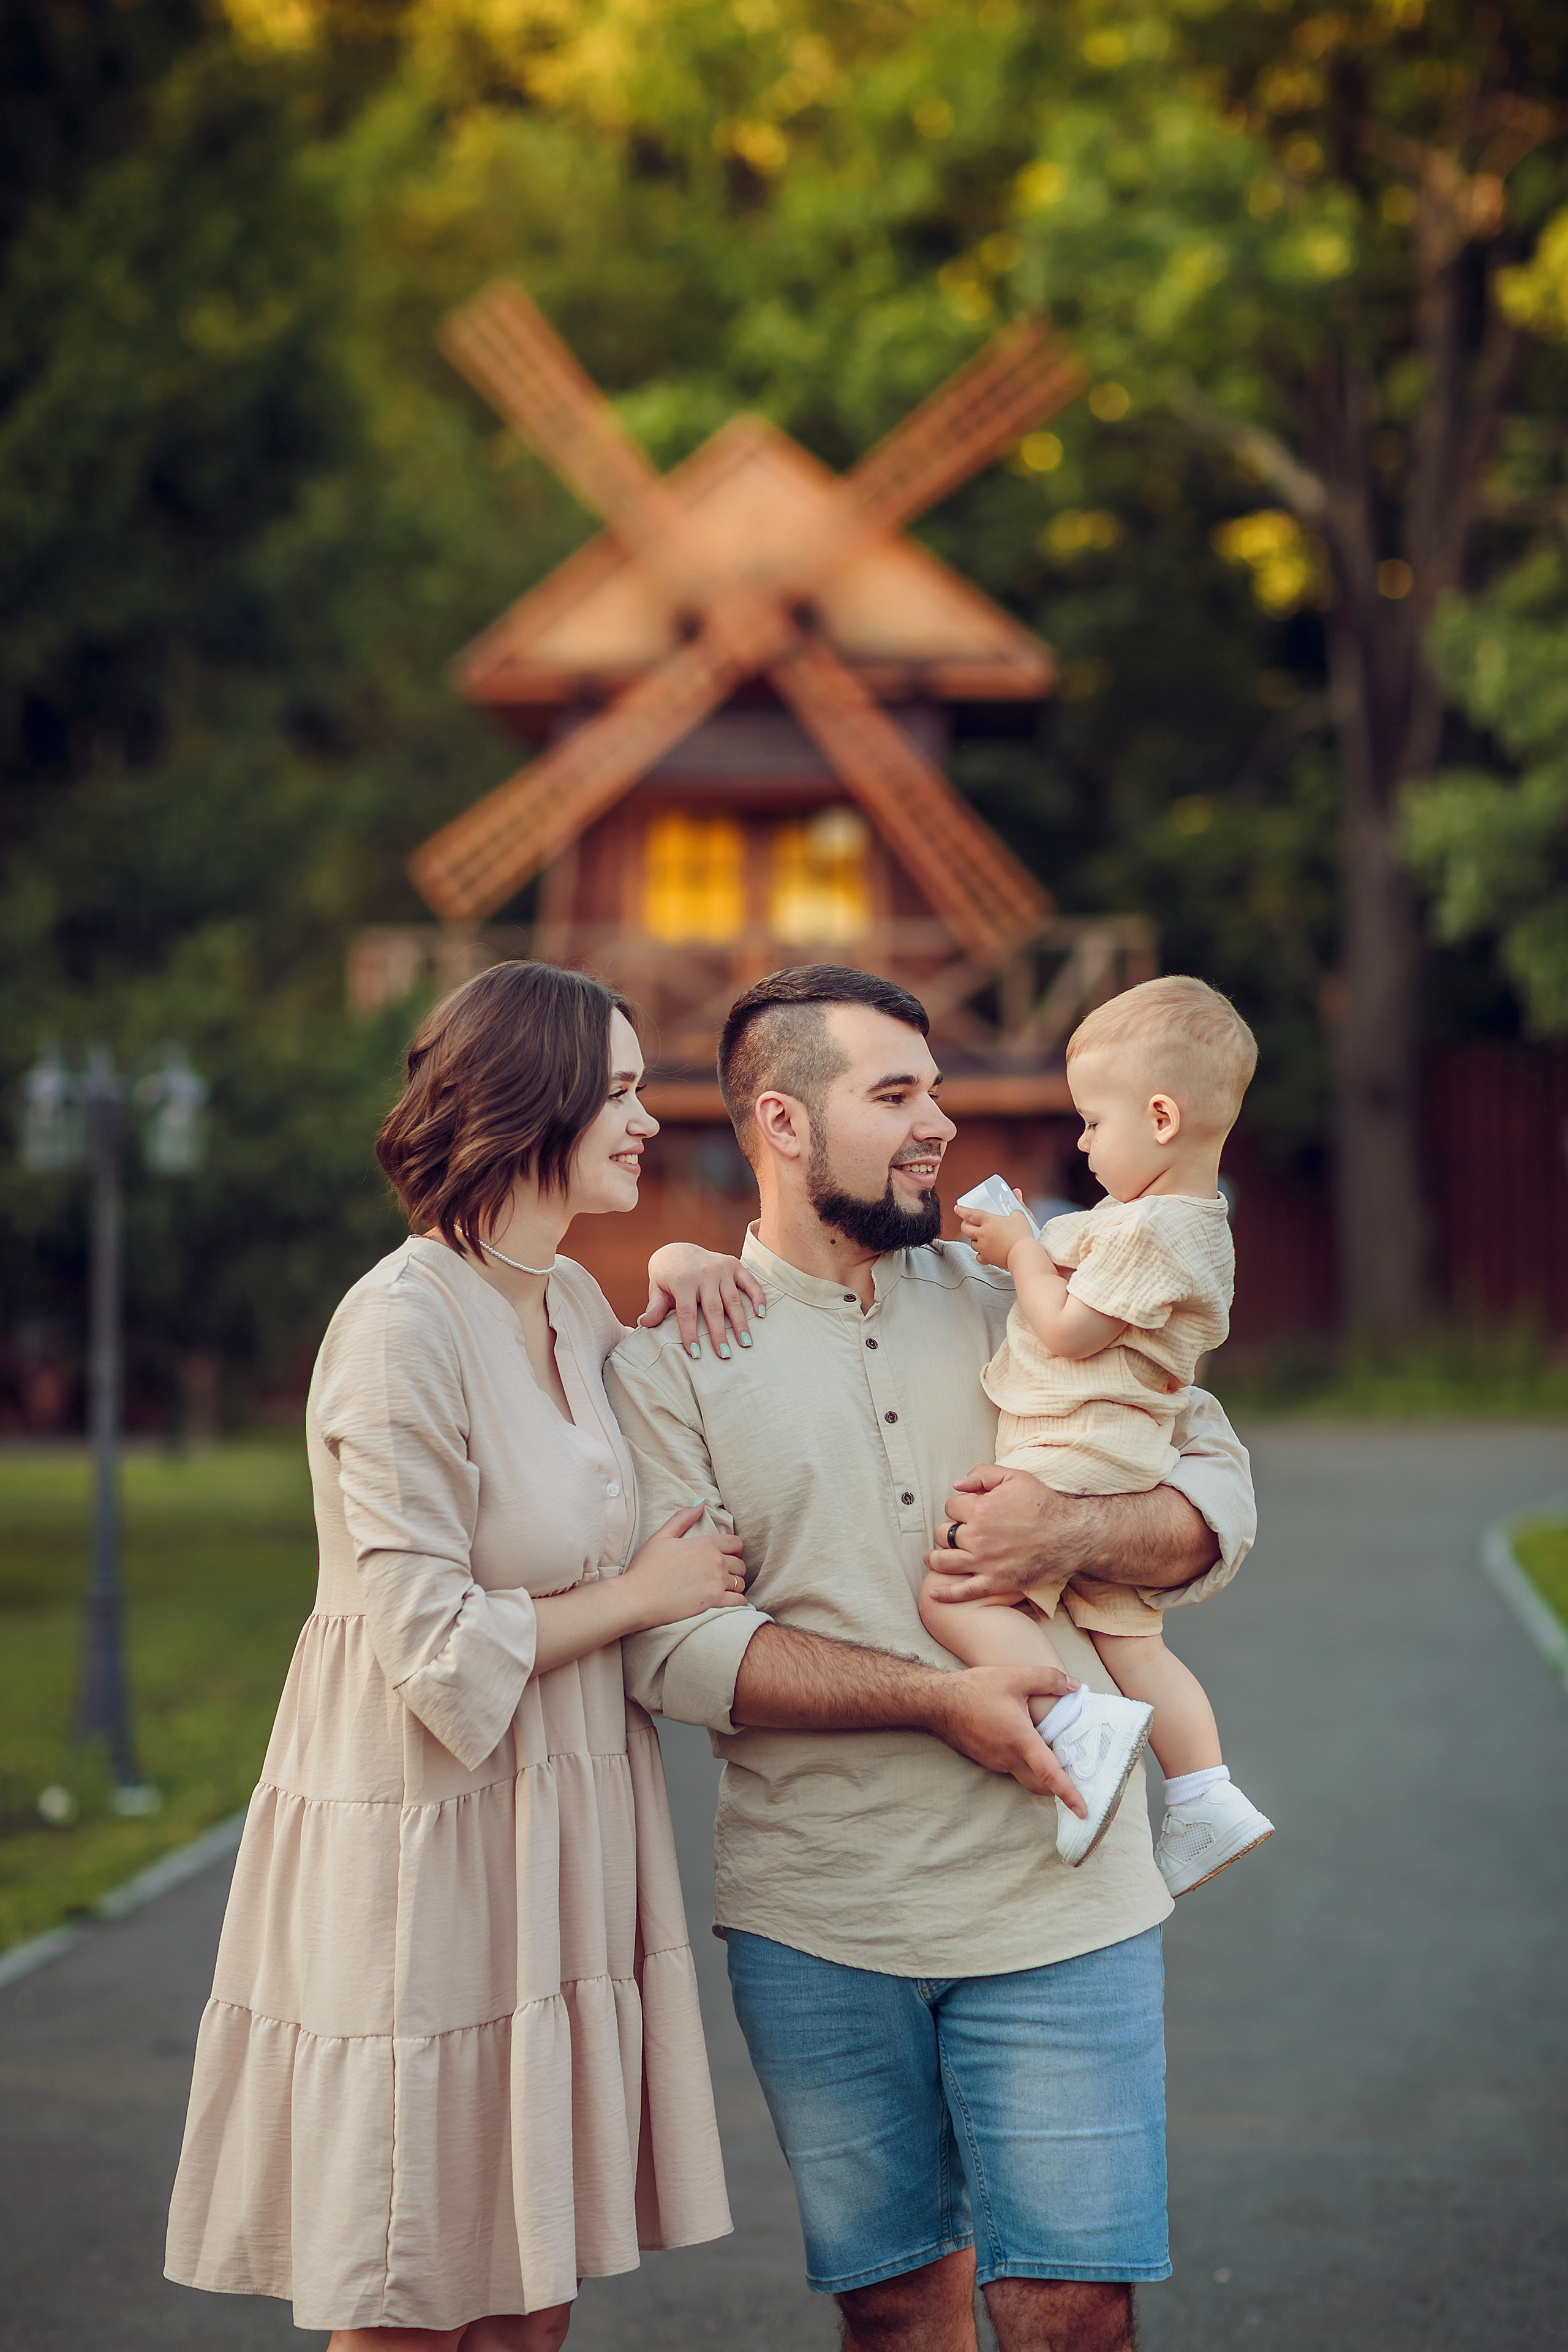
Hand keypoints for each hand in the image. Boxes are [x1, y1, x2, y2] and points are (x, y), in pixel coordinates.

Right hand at [621, 1505, 748, 1627]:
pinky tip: (728, 1601)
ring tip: (723, 1588)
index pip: (736, 1543)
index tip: (727, 1555)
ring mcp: (717, 1582)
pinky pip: (739, 1601)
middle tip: (723, 1574)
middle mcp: (716, 1561)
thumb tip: (700, 1503)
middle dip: (734, 1568)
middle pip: (740, 1564)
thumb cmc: (646, 1567)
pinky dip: (737, 1601)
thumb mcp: (662, 1536)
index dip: (734, 1549)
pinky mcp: (715, 1602)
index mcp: (705, 1544)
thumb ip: (682, 1518)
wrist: (637, 1598)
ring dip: (734, 1585)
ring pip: (740, 1583)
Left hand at [640, 1244, 767, 1357]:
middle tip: (725, 1355)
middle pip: (713, 1309)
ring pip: (733, 1300)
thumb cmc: (667, 1277)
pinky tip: (761, 1315)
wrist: (678, 1250)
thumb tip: (644, 1323)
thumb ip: (654, 1307)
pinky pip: (749, 1282)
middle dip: (719, 1334)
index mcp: (683, 1281)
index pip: (687, 1313)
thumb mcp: (657, 1289)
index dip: (691, 1334)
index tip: (695, 1354)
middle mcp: (704, 1274)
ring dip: (740, 1323)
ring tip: (745, 1343)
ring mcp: (721, 1269)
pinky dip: (757, 1297)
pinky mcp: (734, 1265)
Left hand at [924, 1463, 1090, 1601]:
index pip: (951, 1507)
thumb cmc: (1044, 1504)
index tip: (967, 1510)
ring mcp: (985, 1562)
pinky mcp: (996, 1582)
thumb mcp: (1014, 1477)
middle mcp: (977, 1537)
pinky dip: (946, 1594)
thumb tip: (957, 1484)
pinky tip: (934, 1594)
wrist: (1070, 1535)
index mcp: (980, 1510)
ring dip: (935, 1558)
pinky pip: (964, 1591)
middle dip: (947, 1531)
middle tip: (955, 1533)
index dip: (958, 1507)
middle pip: (944, 1534)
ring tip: (932, 1558)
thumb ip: (982, 1474)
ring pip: (945, 1561)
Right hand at [925, 1664, 1085, 1810]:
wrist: (937, 1702)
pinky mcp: (986, 1760)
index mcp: (1020, 1740)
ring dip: (1040, 1774)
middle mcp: (1008, 1758)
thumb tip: (1075, 1686)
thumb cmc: (975, 1689)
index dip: (1068, 1794)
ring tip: (1054, 1756)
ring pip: (1024, 1776)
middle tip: (1076, 1782)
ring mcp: (995, 1762)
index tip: (1084, 1811)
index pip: (1050, 1774)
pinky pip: (1011, 1767)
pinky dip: (1023, 1764)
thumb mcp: (1015, 1677)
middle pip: (1039, 1786)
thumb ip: (1049, 1679)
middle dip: (1058, 1791)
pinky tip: (1025, 1743)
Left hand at [957, 1193, 1035, 1270]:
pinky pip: (979, 1257)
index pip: (971, 1214)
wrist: (1024, 1255)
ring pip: (972, 1243)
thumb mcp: (1021, 1215)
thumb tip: (1016, 1193)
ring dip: (974, 1239)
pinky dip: (981, 1254)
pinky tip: (985, 1251)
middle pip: (966, 1229)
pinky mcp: (989, 1259)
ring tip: (980, 1236)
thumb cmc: (1022, 1235)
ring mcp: (984, 1248)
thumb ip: (1017, 1203)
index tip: (957, 1208)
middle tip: (968, 1223)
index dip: (962, 1210)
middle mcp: (983, 1235)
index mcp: (989, 1221)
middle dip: (965, 1225)